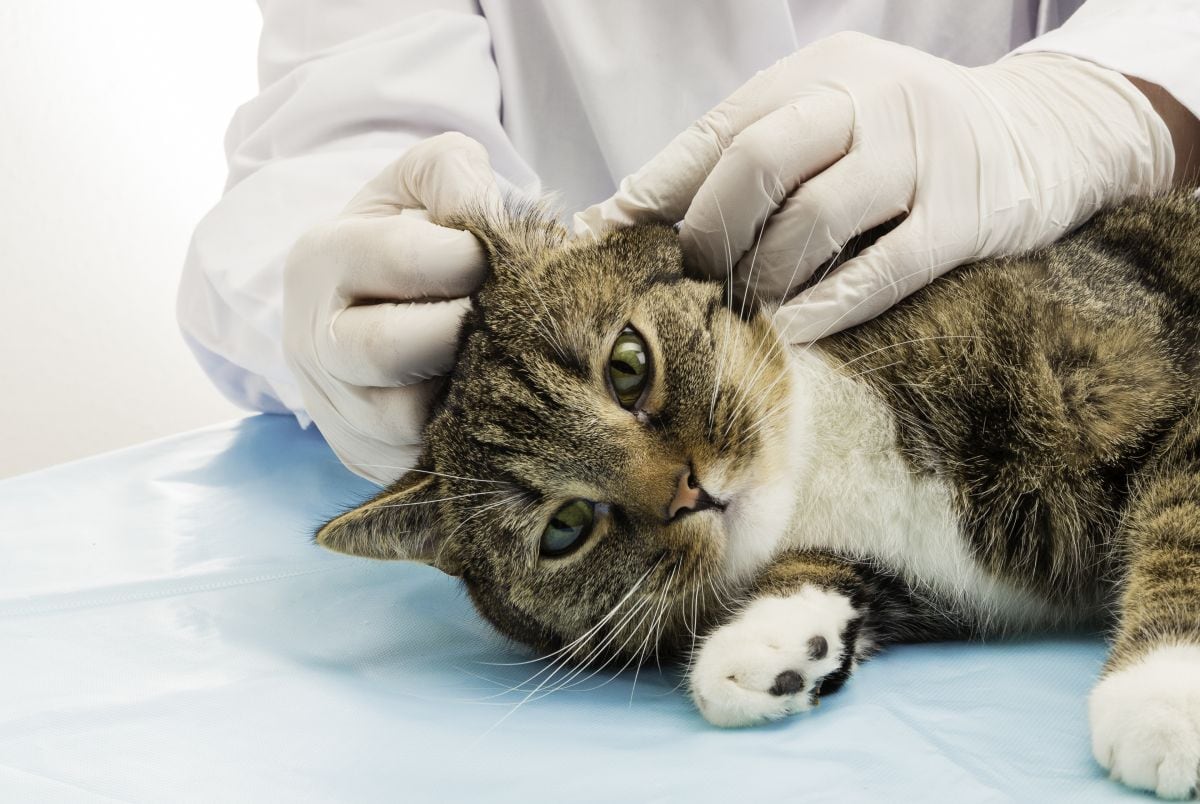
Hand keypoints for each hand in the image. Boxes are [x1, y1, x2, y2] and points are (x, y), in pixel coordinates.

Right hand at [284, 133, 499, 483]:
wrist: (371, 310)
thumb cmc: (409, 238)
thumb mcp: (420, 183)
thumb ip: (452, 172)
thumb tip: (481, 210)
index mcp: (321, 260)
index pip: (397, 258)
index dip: (468, 256)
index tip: (500, 257)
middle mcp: (314, 342)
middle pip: (389, 349)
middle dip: (462, 331)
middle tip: (506, 317)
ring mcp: (337, 411)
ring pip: (407, 420)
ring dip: (468, 392)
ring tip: (503, 361)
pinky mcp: (368, 460)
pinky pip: (424, 461)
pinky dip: (468, 437)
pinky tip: (494, 404)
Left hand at [574, 32, 1173, 341]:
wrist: (1042, 133)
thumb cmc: (904, 140)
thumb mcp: (832, 117)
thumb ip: (754, 152)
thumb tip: (637, 216)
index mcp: (821, 71)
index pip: (719, 128)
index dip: (659, 189)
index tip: (610, 237)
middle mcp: (870, 100)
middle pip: (758, 162)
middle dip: (708, 233)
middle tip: (692, 281)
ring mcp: (921, 155)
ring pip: (813, 221)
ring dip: (763, 278)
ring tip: (745, 308)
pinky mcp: (965, 217)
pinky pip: (879, 272)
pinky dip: (824, 309)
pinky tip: (792, 333)